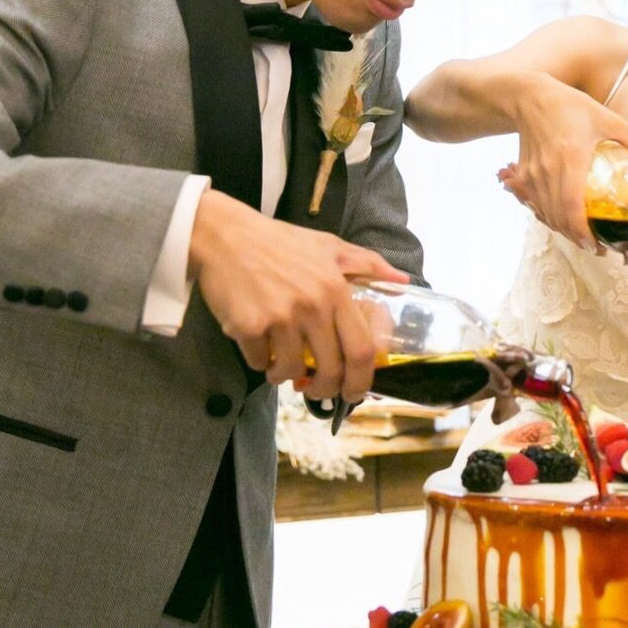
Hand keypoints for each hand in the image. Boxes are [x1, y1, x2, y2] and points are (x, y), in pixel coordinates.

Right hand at [188, 191, 407, 400]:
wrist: (225, 234)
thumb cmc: (279, 242)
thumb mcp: (329, 245)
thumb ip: (368, 264)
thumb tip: (402, 282)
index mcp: (336, 289)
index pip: (362, 350)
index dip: (361, 381)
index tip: (354, 393)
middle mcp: (312, 306)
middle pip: (331, 370)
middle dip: (325, 390)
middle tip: (317, 390)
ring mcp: (279, 317)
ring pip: (291, 371)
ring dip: (285, 375)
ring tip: (279, 364)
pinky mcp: (247, 325)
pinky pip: (258, 361)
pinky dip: (259, 361)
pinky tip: (257, 344)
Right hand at [497, 74, 627, 247]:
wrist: (529, 99)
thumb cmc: (569, 107)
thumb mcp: (606, 117)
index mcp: (570, 160)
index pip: (571, 207)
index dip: (581, 232)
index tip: (595, 245)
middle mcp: (548, 172)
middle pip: (558, 218)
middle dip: (576, 238)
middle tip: (595, 247)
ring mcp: (532, 176)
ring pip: (545, 213)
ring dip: (562, 229)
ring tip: (582, 237)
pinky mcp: (524, 175)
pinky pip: (535, 204)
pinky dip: (549, 216)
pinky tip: (562, 220)